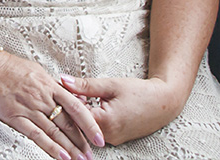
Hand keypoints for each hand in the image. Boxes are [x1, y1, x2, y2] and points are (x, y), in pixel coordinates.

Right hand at [0, 48, 104, 159]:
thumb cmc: (9, 66)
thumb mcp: (37, 71)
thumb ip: (54, 86)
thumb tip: (72, 97)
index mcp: (49, 84)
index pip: (77, 107)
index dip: (90, 124)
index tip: (99, 138)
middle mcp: (42, 97)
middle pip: (68, 123)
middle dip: (81, 142)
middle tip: (91, 155)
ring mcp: (28, 107)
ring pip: (54, 131)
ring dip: (69, 148)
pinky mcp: (14, 116)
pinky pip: (35, 134)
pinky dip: (50, 146)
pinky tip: (61, 156)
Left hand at [59, 74, 182, 145]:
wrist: (165, 103)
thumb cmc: (140, 92)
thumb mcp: (111, 85)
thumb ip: (85, 85)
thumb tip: (62, 80)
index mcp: (105, 122)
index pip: (74, 114)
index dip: (63, 101)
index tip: (54, 88)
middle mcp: (108, 135)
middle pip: (78, 123)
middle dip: (69, 107)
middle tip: (60, 90)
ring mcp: (112, 139)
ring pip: (86, 127)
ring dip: (79, 112)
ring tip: (74, 95)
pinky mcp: (116, 138)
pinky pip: (96, 128)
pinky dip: (89, 116)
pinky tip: (87, 104)